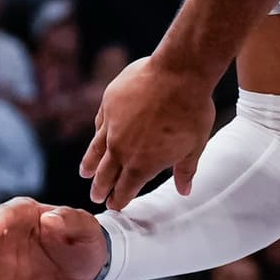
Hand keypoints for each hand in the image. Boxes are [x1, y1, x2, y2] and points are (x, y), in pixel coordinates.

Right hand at [81, 56, 218, 208]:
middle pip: (106, 174)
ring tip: (85, 173)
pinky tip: (96, 137)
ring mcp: (112, 125)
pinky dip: (98, 133)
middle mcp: (121, 148)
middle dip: (101, 188)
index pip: (125, 189)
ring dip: (90, 164)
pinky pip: (99, 123)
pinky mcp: (108, 104)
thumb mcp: (194, 146)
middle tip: (95, 197)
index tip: (114, 206)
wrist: (178, 74)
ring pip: (96, 150)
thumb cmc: (192, 111)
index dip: (119, 200)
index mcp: (142, 164)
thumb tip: (184, 192)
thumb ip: (184, 171)